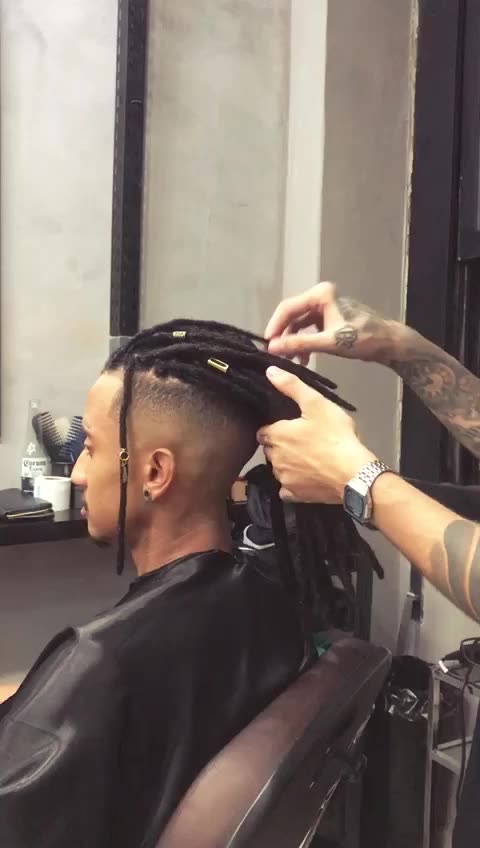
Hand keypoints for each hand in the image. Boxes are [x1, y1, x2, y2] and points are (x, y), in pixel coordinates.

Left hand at [257, 367, 375, 502]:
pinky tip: (307, 477)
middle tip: (303, 440)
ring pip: (279, 469)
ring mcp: (284, 479)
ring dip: (288, 464)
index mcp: (276, 436)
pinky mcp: (295, 495)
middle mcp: (274, 459)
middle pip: (271, 450)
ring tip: (309, 457)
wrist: (354, 473)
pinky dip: (294, 484)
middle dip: (281, 445)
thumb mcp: (316, 404)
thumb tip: (269, 371)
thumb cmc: (335, 436)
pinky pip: (287, 489)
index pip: (264, 431)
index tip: (289, 427)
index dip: (275, 428)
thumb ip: (291, 386)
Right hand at [265, 282, 403, 364]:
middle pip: (292, 316)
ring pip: (300, 324)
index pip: (287, 308)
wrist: (390, 342)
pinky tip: (304, 359)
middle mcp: (321, 297)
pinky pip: (310, 330)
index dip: (274, 326)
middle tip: (276, 354)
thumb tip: (273, 347)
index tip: (266, 344)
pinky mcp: (330, 318)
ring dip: (294, 342)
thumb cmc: (363, 338)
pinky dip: (305, 343)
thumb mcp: (329, 343)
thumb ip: (299, 345)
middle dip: (284, 336)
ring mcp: (326, 307)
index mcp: (321, 295)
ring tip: (291, 360)